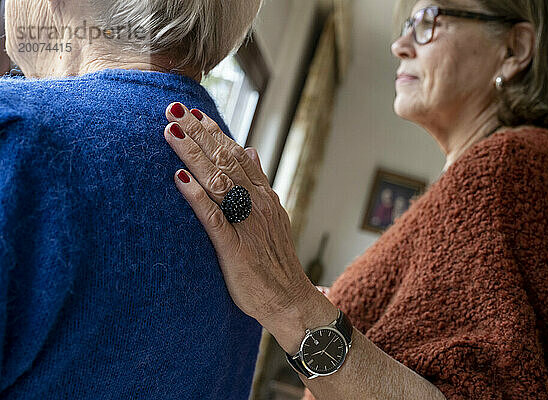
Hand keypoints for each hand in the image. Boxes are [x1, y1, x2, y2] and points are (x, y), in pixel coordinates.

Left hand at [162, 102, 327, 335]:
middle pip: (225, 160)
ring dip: (194, 154)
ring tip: (172, 132)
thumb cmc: (274, 260)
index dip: (214, 132)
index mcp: (264, 195)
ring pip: (218, 181)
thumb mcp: (273, 214)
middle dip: (198, 133)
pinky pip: (213, 218)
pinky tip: (179, 179)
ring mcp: (247, 223)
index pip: (237, 154)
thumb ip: (259, 182)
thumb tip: (252, 150)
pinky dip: (196, 196)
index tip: (194, 113)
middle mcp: (257, 203)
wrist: (289, 299)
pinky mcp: (235, 247)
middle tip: (174, 108)